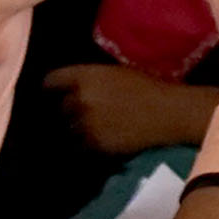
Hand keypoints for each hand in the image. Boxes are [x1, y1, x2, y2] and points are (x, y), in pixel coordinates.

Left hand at [43, 64, 218, 159]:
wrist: (167, 111)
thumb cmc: (147, 86)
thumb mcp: (114, 72)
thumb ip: (90, 79)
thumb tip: (73, 87)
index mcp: (84, 76)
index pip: (51, 81)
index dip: (50, 88)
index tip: (52, 93)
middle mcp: (79, 99)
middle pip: (60, 108)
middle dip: (67, 111)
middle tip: (76, 114)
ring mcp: (86, 123)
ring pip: (68, 129)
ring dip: (75, 130)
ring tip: (88, 130)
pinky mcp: (96, 144)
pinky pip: (80, 146)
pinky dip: (85, 145)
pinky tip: (96, 142)